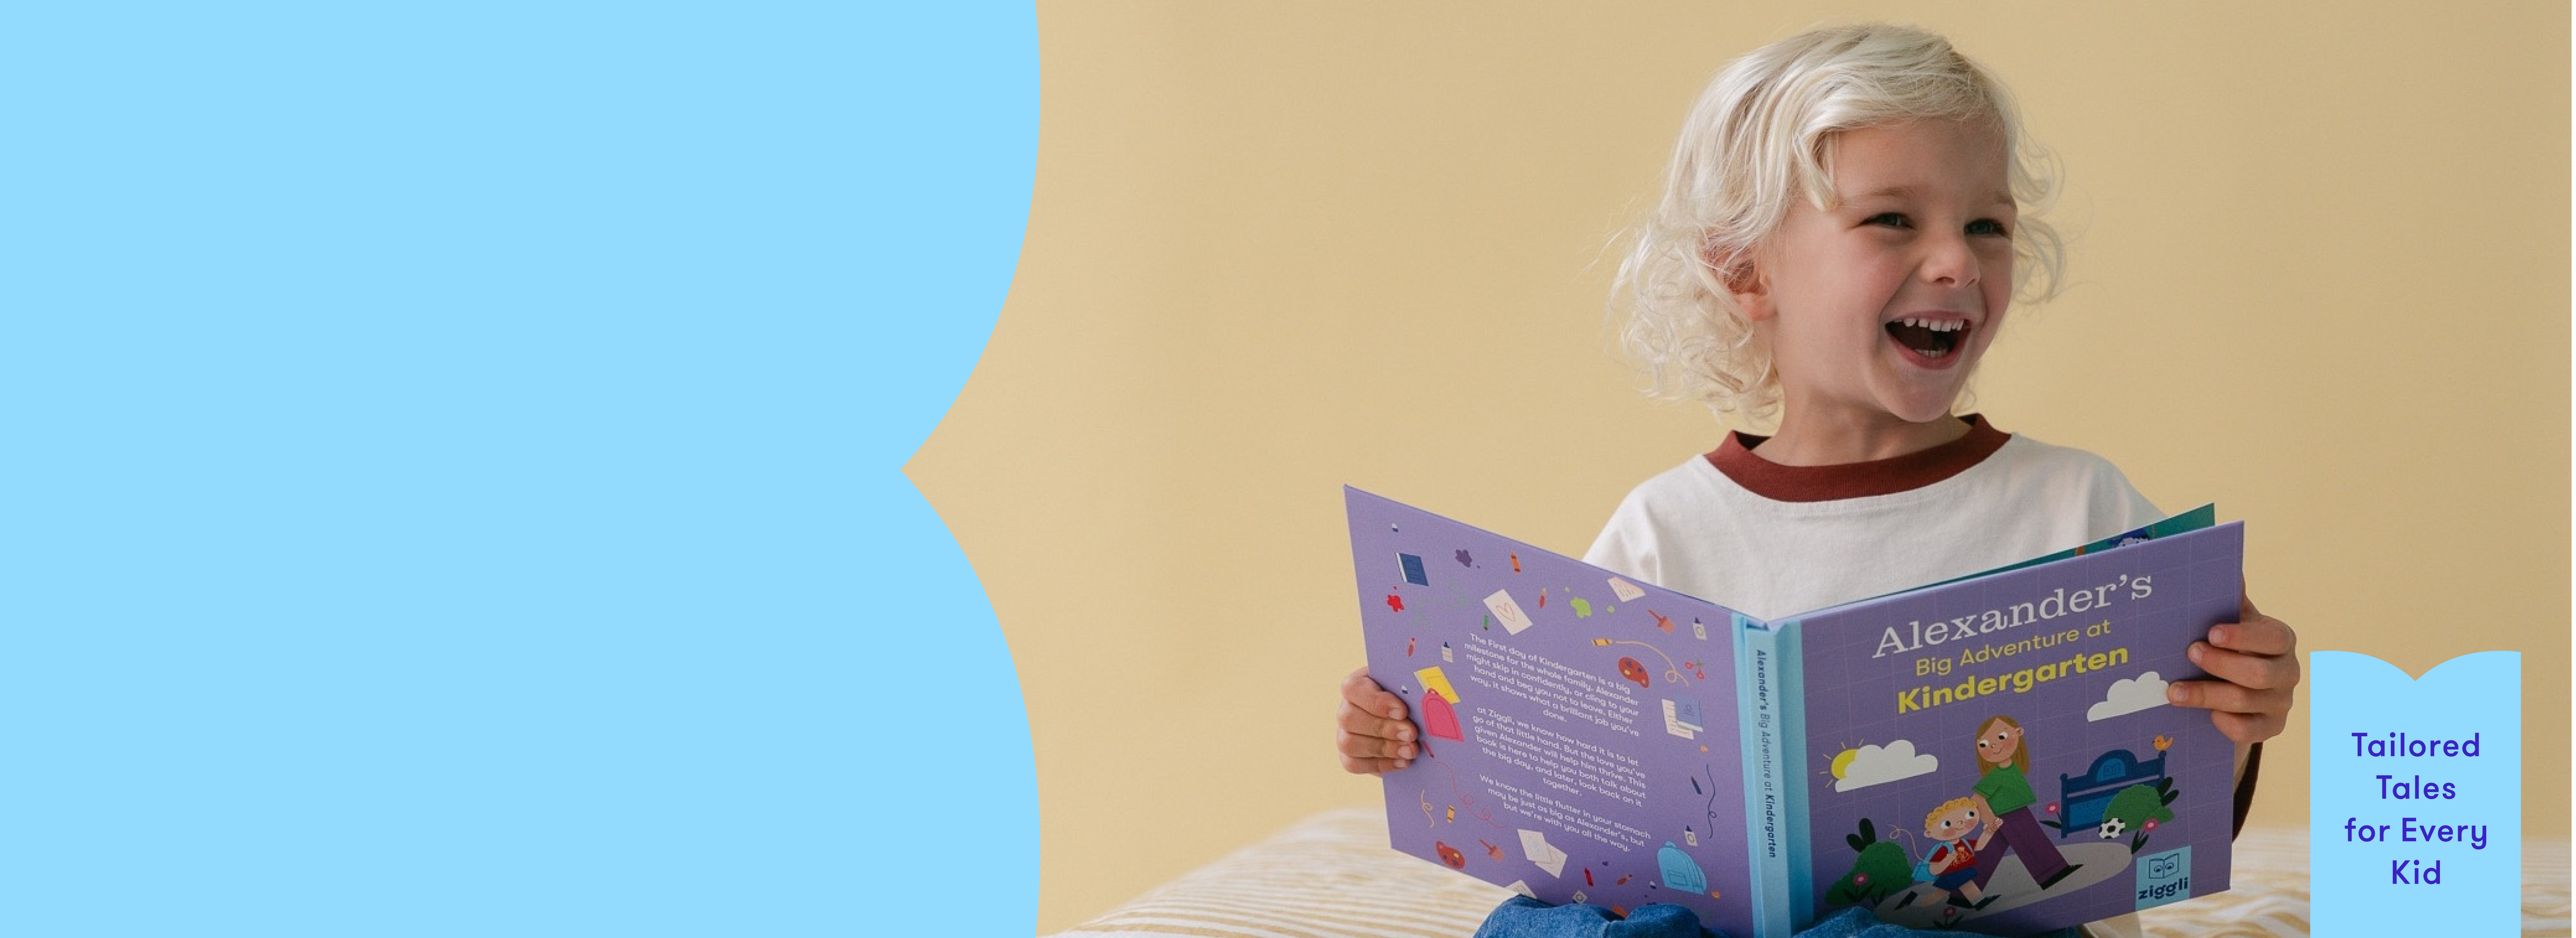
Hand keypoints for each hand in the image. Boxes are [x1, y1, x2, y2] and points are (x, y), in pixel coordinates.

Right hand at [1337, 665, 1417, 773]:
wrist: (1412, 722)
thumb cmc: (1411, 698)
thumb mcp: (1410, 688)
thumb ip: (1410, 688)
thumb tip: (1423, 694)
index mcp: (1358, 684)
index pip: (1353, 688)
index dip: (1376, 701)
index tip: (1402, 712)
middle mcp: (1346, 708)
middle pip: (1349, 718)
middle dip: (1384, 728)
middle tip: (1412, 734)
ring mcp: (1344, 733)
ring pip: (1348, 743)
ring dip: (1383, 748)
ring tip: (1410, 750)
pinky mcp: (1349, 756)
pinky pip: (1353, 764)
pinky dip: (1380, 765)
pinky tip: (1403, 763)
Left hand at [2167, 593, 2298, 744]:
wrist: (2241, 685)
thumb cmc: (2234, 645)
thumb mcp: (2234, 621)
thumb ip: (2230, 598)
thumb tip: (2221, 558)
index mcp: (2280, 640)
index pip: (2272, 638)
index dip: (2243, 637)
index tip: (2211, 633)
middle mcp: (2287, 672)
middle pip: (2258, 674)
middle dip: (2220, 665)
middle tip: (2188, 654)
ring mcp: (2281, 702)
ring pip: (2246, 702)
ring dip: (2207, 695)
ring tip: (2173, 691)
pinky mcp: (2271, 727)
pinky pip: (2249, 731)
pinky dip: (2226, 723)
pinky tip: (2207, 716)